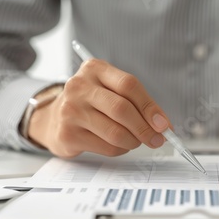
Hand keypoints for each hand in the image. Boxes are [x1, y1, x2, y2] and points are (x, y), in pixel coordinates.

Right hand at [28, 59, 170, 157]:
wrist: (53, 119)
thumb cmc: (91, 104)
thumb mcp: (110, 91)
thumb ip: (136, 103)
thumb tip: (163, 125)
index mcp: (94, 69)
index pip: (129, 85)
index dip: (150, 107)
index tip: (164, 124)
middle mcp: (79, 86)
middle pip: (122, 109)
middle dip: (145, 128)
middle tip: (156, 140)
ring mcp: (71, 110)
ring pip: (115, 132)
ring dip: (133, 142)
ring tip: (135, 141)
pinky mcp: (68, 134)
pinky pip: (106, 147)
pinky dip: (120, 150)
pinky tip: (117, 145)